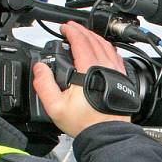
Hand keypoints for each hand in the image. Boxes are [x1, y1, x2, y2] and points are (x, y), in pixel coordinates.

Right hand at [32, 21, 130, 136]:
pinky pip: (116, 56)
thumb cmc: (86, 123)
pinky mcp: (122, 78)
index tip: (64, 28)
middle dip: (81, 31)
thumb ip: (44, 85)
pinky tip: (102, 49)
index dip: (71, 32)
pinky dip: (107, 47)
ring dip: (94, 37)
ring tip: (84, 35)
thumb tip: (40, 68)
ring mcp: (117, 72)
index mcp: (89, 69)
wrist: (107, 134)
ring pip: (107, 46)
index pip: (81, 42)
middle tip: (71, 28)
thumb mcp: (56, 107)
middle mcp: (106, 67)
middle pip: (94, 40)